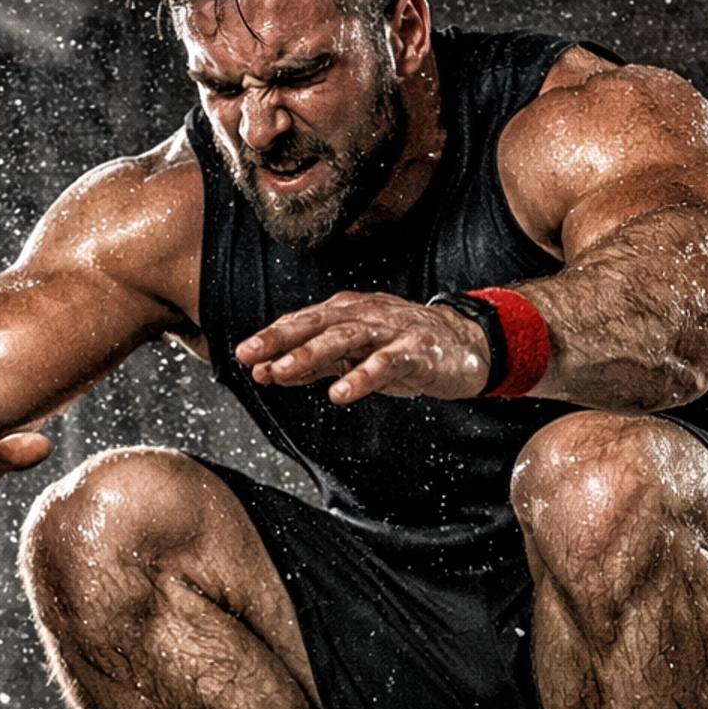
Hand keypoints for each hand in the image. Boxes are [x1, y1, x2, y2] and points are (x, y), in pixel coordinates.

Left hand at [235, 292, 490, 405]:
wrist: (465, 345)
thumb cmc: (403, 349)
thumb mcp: (354, 356)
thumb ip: (314, 363)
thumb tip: (266, 372)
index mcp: (347, 314)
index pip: (302, 322)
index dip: (272, 337)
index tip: (242, 354)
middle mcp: (365, 315)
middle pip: (316, 324)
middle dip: (281, 339)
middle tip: (250, 356)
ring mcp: (391, 331)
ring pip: (344, 339)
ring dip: (310, 355)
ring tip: (281, 373)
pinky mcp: (416, 351)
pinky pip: (385, 363)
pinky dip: (361, 377)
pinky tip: (339, 394)